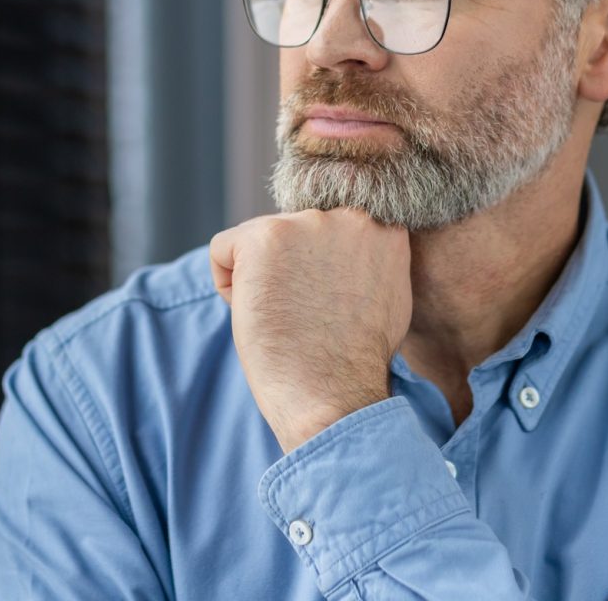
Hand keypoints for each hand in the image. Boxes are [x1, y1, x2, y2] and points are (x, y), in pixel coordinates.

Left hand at [209, 209, 412, 452]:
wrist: (335, 394)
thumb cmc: (356, 359)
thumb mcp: (385, 292)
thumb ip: (365, 256)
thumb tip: (339, 246)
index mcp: (381, 225)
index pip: (327, 229)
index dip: (317, 270)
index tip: (323, 304)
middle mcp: (348, 214)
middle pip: (292, 233)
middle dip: (290, 272)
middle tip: (305, 317)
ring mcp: (305, 223)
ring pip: (259, 242)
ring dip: (262, 279)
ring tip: (286, 319)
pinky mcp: (263, 237)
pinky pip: (222, 250)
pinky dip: (227, 285)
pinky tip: (257, 315)